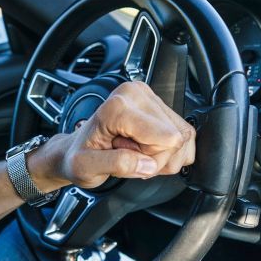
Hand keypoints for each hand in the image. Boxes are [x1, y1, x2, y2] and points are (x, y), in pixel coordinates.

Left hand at [30, 80, 195, 189]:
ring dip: (161, 155)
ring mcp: (150, 97)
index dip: (149, 157)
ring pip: (183, 137)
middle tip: (126, 154)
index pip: (166, 138)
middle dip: (154, 158)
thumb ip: (116, 164)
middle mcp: (136, 94)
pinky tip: (144, 149)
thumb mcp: (86, 167)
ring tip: (133, 151)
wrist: (76, 149)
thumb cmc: (79, 156)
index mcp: (118, 106)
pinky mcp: (160, 105)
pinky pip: (184, 135)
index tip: (123, 154)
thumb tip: (147, 164)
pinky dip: (167, 150)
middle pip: (177, 138)